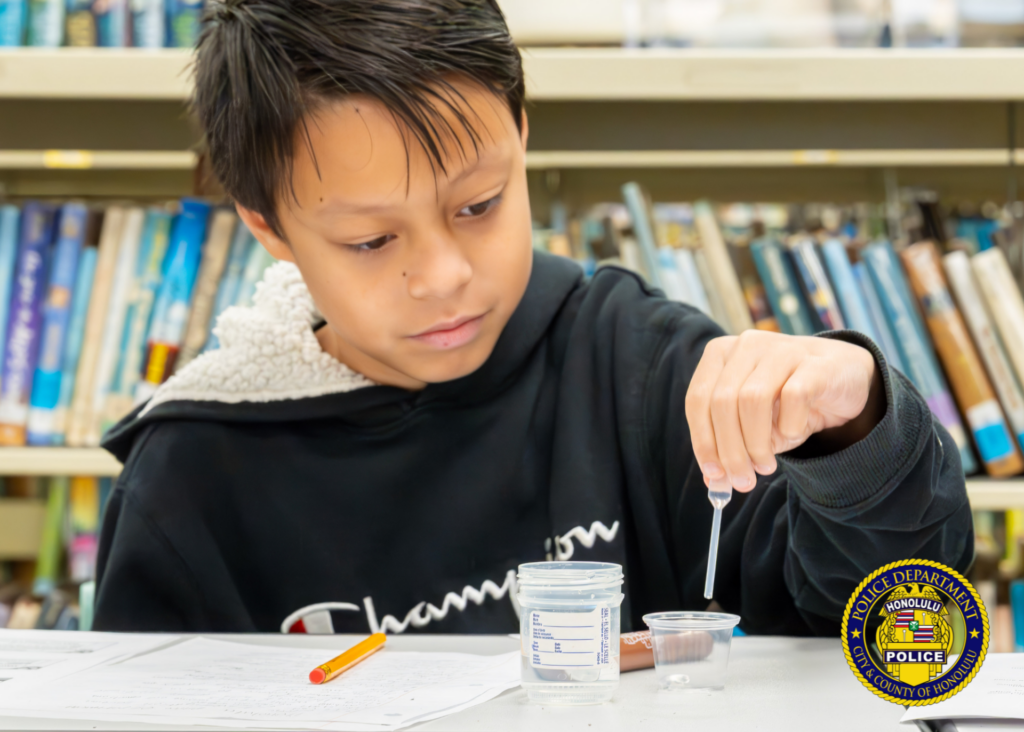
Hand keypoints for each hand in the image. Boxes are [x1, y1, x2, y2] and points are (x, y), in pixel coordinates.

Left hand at [684, 331, 883, 491]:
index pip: (697, 400)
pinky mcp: (814, 362)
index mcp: (720, 355)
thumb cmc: (788, 403)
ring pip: (752, 399)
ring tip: (765, 467)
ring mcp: (780, 348)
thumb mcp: (753, 427)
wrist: (844, 381)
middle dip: (730, 450)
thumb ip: (731, 449)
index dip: (703, 441)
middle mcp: (746, 345)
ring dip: (756, 443)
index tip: (714, 474)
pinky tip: (794, 434)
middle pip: (722, 402)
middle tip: (742, 481)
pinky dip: (790, 425)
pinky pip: (793, 396)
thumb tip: (714, 483)